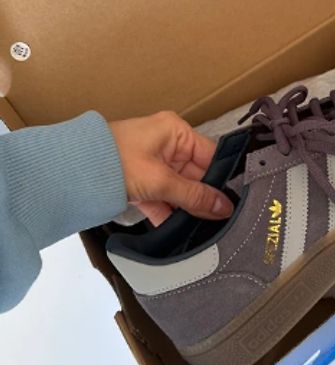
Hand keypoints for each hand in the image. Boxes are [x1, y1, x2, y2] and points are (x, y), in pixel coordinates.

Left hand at [109, 111, 232, 226]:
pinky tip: (179, 232)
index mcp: (176, 132)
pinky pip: (164, 198)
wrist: (71, 172)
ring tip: (202, 230)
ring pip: (181, 189)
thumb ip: (194, 196)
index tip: (233, 202)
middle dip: (203, 198)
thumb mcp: (161, 180)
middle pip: (197, 175)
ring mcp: (154, 164)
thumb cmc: (113, 161)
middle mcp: (168, 145)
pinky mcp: (142, 182)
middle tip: (220, 222)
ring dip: (187, 209)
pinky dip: (169, 214)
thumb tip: (223, 207)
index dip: (222, 178)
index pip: (211, 155)